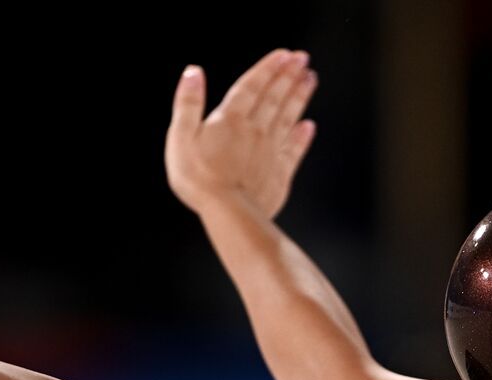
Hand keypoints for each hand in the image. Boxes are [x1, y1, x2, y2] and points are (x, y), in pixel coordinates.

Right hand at [164, 48, 318, 219]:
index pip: (252, 86)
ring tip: (310, 80)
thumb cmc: (199, 178)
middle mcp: (255, 130)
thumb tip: (193, 72)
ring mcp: (270, 152)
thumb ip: (188, 103)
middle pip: (274, 97)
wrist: (227, 213)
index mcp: (230, 119)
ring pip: (288, 118)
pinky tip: (309, 126)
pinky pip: (293, 151)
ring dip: (299, 97)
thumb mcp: (181, 137)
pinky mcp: (278, 174)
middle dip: (289, 76)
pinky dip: (301, 137)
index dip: (268, 68)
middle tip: (303, 59)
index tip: (284, 54)